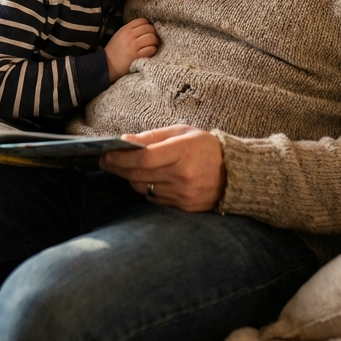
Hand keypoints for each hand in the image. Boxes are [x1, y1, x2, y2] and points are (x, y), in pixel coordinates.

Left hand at [100, 125, 226, 211]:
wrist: (234, 173)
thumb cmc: (204, 147)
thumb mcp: (181, 132)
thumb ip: (152, 137)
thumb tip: (124, 142)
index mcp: (183, 152)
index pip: (144, 159)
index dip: (121, 157)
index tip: (106, 153)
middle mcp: (183, 176)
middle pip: (139, 176)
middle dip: (118, 168)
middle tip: (105, 161)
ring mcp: (184, 195)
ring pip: (144, 189)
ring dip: (130, 178)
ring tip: (125, 168)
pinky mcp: (184, 208)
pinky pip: (155, 199)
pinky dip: (146, 189)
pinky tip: (146, 179)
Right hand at [104, 18, 158, 81]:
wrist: (107, 65)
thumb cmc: (114, 50)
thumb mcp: (119, 35)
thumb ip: (131, 30)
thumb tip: (146, 27)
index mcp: (125, 29)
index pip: (142, 20)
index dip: (148, 24)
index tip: (147, 31)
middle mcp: (129, 35)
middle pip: (149, 28)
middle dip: (153, 33)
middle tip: (152, 39)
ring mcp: (133, 46)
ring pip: (152, 38)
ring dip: (155, 42)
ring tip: (152, 45)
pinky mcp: (136, 56)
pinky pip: (151, 49)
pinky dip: (153, 50)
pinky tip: (150, 52)